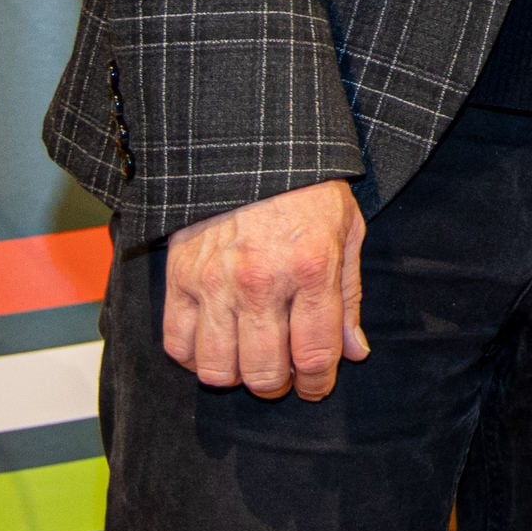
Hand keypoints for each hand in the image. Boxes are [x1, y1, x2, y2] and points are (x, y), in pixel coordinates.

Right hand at [162, 178, 367, 398]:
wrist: (253, 143)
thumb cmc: (308, 188)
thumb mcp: (347, 232)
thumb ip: (349, 298)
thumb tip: (354, 354)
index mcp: (311, 269)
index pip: (314, 356)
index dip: (317, 384)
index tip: (315, 386)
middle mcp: (261, 281)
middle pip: (264, 373)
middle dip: (278, 386)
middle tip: (283, 375)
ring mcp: (215, 281)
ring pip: (218, 369)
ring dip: (236, 377)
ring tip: (248, 362)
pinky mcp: (179, 275)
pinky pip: (177, 344)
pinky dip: (194, 358)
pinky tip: (214, 345)